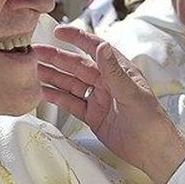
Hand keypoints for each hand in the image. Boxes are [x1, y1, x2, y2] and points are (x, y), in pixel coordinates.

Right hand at [36, 24, 184, 183]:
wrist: (153, 151)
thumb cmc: (150, 121)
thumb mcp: (132, 94)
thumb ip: (114, 71)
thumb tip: (101, 46)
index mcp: (119, 71)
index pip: (95, 49)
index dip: (77, 38)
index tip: (58, 32)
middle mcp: (107, 82)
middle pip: (77, 66)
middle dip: (56, 58)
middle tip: (34, 52)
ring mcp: (98, 99)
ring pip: (71, 84)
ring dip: (52, 76)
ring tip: (31, 70)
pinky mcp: (92, 116)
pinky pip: (71, 103)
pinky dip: (56, 97)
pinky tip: (42, 91)